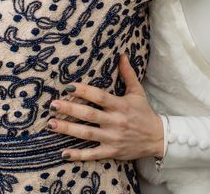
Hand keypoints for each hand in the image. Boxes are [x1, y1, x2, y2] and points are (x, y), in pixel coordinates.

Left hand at [47, 54, 163, 161]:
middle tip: (53, 105)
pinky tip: (63, 153)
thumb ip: (128, 74)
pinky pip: (93, 154)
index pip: (100, 97)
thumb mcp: (137, 92)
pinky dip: (78, 155)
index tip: (68, 86)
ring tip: (51, 124)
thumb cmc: (144, 113)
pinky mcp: (112, 152)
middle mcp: (116, 121)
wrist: (157, 138)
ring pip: (87, 134)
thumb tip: (122, 54)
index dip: (84, 91)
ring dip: (68, 129)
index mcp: (121, 105)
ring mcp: (113, 138)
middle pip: (89, 115)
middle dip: (70, 110)